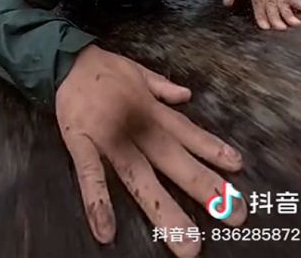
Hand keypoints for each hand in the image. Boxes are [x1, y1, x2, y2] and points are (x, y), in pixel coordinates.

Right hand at [55, 45, 246, 256]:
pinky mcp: (81, 145)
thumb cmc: (102, 70)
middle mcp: (137, 127)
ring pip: (141, 177)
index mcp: (151, 111)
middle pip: (175, 160)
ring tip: (186, 241)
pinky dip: (98, 203)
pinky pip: (91, 177)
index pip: (188, 132)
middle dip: (204, 187)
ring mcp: (110, 139)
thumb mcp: (138, 72)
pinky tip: (106, 231)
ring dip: (165, 210)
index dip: (212, 149)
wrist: (63, 60)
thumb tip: (186, 96)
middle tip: (233, 214)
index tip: (237, 167)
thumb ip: (162, 88)